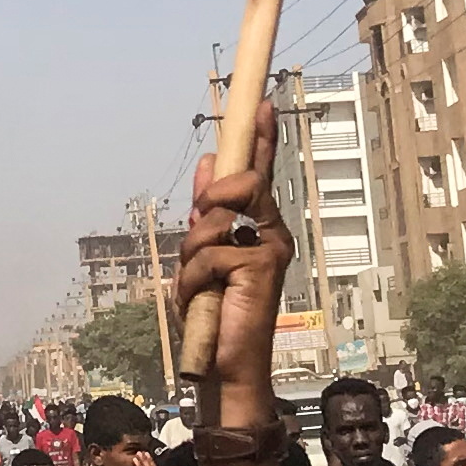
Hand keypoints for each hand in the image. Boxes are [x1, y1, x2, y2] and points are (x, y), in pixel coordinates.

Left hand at [174, 116, 292, 436]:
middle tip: (200, 231)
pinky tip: (207, 301)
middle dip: (209, 202)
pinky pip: (209, 252)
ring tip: (201, 287)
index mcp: (258, 228)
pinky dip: (195, 279)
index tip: (261, 103)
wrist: (224, 363)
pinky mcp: (260, 265)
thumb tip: (205, 165)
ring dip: (194, 255)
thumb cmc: (214, 314)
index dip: (260, 138)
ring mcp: (270, 248)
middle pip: (238, 183)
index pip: (259, 174)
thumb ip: (207, 215)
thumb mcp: (200, 257)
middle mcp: (271, 233)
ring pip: (215, 218)